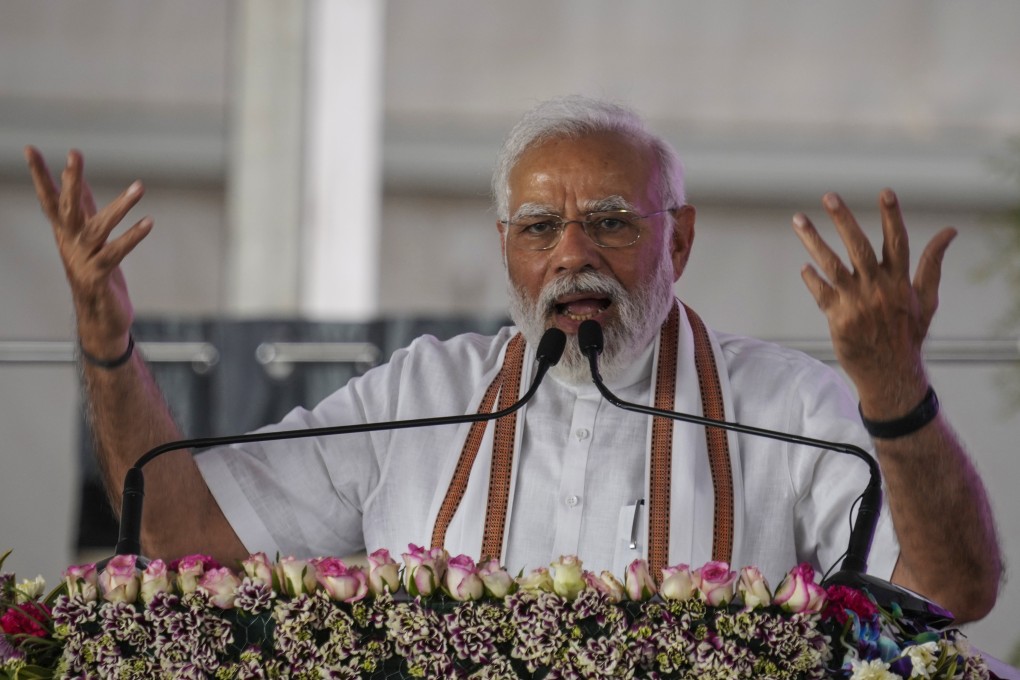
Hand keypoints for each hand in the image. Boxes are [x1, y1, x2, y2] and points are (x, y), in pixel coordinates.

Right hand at [25, 147, 152, 357]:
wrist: (100, 318)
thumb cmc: (96, 273)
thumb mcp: (88, 238)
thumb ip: (82, 210)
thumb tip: (75, 180)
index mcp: (66, 233)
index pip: (49, 199)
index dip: (40, 175)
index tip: (30, 148)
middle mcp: (70, 244)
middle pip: (67, 207)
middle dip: (70, 180)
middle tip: (75, 154)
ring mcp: (83, 260)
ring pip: (99, 228)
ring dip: (120, 207)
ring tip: (139, 187)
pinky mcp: (99, 276)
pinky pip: (116, 253)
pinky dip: (132, 237)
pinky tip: (148, 222)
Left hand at [792, 189, 954, 415]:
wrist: (891, 374)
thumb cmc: (908, 333)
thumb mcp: (926, 299)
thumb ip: (933, 263)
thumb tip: (950, 231)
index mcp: (901, 281)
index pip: (898, 242)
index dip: (892, 216)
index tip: (885, 192)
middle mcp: (878, 288)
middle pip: (859, 247)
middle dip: (843, 220)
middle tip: (829, 196)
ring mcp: (857, 303)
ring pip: (832, 265)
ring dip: (813, 241)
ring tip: (798, 220)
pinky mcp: (839, 318)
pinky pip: (821, 292)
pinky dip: (812, 279)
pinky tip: (805, 268)